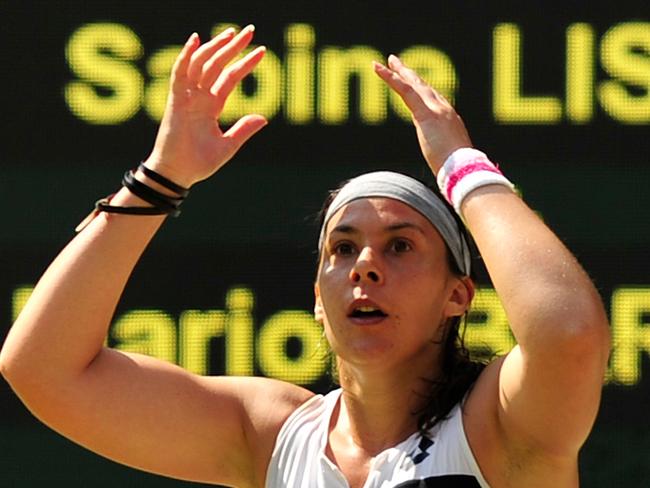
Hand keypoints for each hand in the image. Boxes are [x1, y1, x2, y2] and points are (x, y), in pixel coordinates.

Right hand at [144, 26, 266, 187]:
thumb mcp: (227, 146)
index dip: (245, 64)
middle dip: (233, 47)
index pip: (230, 78)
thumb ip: (243, 130)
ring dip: (215, 47)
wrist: (178, 174)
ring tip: (232, 33)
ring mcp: (187, 97)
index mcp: (212, 106)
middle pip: (217, 65)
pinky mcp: (175, 101)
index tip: (262, 51)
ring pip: (201, 64)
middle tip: (249, 30)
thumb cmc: (198, 163)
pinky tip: (196, 40)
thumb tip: (264, 117)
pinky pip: (179, 74)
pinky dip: (186, 56)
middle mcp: (199, 97)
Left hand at [374, 55, 471, 173]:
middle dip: (409, 74)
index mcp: (450, 120)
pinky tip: (379, 69)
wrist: (464, 169)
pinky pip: (405, 90)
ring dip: (398, 72)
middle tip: (395, 62)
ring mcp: (436, 109)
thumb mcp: (450, 160)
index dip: (421, 89)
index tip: (411, 82)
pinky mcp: (426, 113)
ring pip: (413, 85)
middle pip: (423, 87)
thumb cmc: (458, 171)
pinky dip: (391, 78)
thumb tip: (443, 167)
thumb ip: (444, 156)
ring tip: (386, 62)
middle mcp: (444, 109)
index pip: (432, 99)